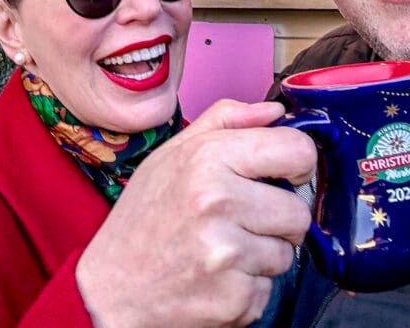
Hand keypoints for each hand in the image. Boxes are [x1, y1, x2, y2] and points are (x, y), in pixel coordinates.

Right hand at [76, 100, 315, 327]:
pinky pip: (269, 288)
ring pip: (288, 252)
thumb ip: (225, 121)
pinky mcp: (235, 299)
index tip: (282, 175)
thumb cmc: (142, 219)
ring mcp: (228, 253)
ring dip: (262, 254)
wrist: (110, 290)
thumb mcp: (172, 154)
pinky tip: (215, 277)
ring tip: (221, 249)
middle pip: (299, 210)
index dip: (296, 164)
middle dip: (278, 218)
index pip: (297, 150)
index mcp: (208, 158)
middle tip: (241, 221)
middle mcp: (219, 201)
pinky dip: (247, 286)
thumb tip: (275, 110)